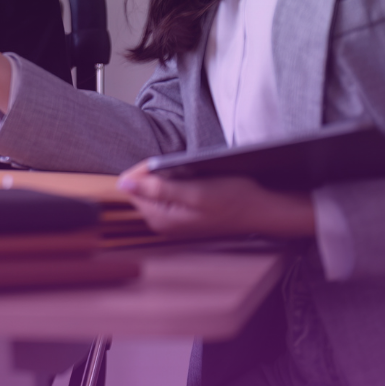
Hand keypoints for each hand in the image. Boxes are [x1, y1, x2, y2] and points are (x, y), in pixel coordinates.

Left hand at [116, 163, 315, 239]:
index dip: (146, 169)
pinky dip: (178, 181)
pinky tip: (195, 181)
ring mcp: (172, 220)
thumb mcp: (196, 192)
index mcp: (160, 219)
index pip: (133, 187)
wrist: (260, 209)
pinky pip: (169, 192)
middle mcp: (162, 223)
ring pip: (156, 187)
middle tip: (185, 170)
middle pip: (143, 187)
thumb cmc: (233, 200)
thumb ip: (158, 189)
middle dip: (158, 172)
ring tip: (192, 176)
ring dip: (169, 175)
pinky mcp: (183, 214)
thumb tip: (124, 184)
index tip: (167, 163)